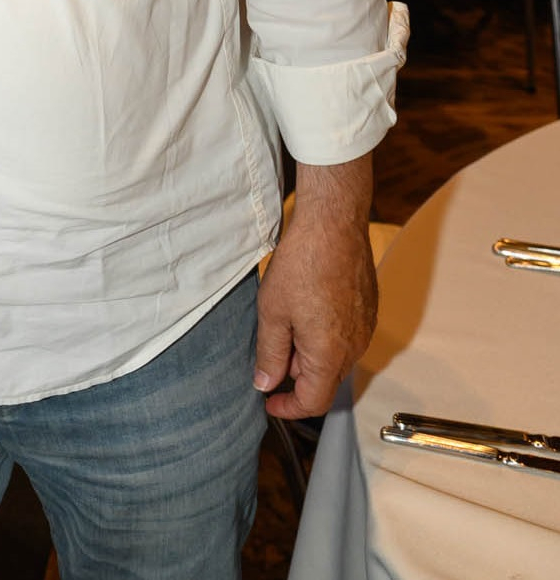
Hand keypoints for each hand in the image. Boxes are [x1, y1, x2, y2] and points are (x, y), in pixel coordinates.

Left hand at [255, 162, 377, 418]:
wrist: (333, 226)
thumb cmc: (301, 265)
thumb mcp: (272, 312)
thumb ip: (269, 353)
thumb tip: (265, 384)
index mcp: (330, 355)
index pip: (313, 401)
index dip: (288, 408)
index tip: (268, 402)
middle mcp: (354, 348)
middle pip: (325, 381)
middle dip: (296, 378)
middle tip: (269, 358)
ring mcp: (365, 329)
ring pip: (336, 359)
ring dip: (310, 356)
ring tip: (283, 328)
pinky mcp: (368, 311)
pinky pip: (346, 338)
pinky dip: (324, 338)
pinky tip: (305, 312)